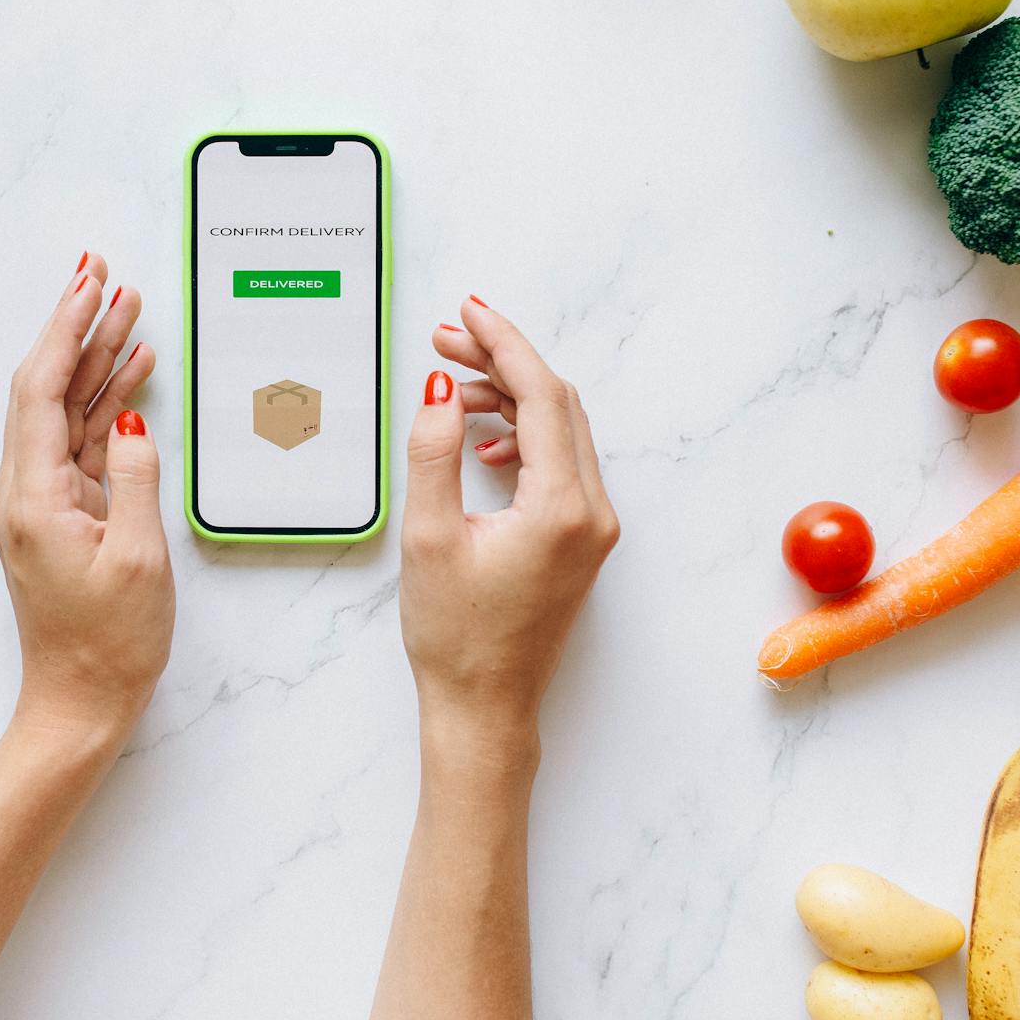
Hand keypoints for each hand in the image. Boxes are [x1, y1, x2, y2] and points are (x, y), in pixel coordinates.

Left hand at [0, 252, 173, 740]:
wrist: (79, 705)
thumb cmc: (108, 645)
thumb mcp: (138, 559)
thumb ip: (137, 479)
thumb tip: (136, 420)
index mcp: (32, 497)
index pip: (40, 390)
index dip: (64, 330)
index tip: (88, 284)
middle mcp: (25, 492)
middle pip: (47, 388)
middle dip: (76, 327)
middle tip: (104, 274)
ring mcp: (41, 503)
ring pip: (66, 412)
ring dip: (97, 361)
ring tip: (130, 309)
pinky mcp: (62, 517)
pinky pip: (82, 445)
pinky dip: (108, 406)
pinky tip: (134, 376)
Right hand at [400, 297, 617, 759]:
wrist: (484, 708)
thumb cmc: (456, 638)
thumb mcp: (428, 538)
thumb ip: (434, 453)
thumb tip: (441, 387)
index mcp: (562, 508)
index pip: (541, 395)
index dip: (503, 342)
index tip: (467, 312)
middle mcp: (592, 512)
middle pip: (556, 403)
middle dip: (503, 361)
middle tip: (446, 339)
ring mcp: (592, 527)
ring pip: (560, 430)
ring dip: (510, 397)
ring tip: (453, 383)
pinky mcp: (580, 539)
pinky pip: (559, 463)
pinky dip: (521, 435)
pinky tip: (481, 443)